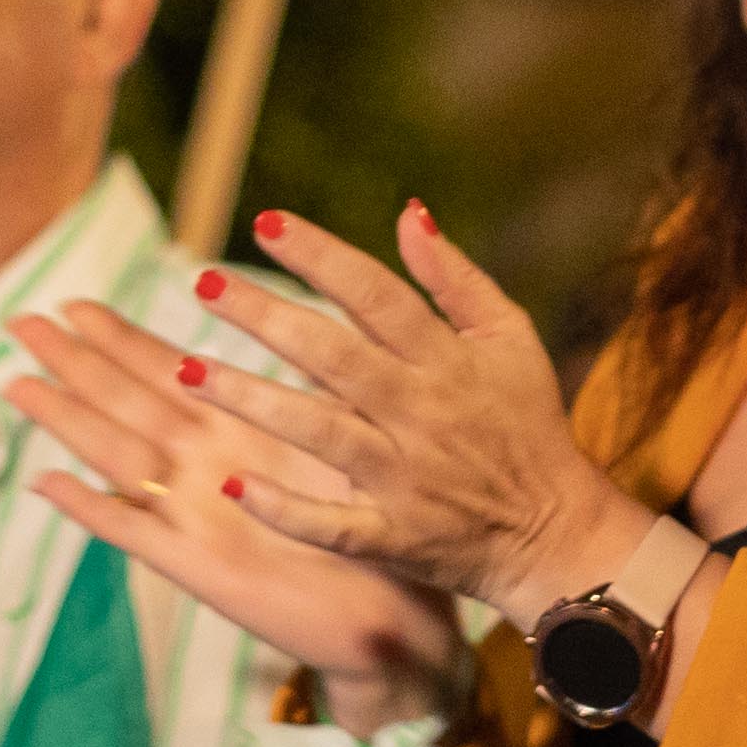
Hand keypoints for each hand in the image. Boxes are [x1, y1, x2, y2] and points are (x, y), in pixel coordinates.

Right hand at [10, 302, 464, 719]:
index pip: (166, 372)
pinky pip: (135, 533)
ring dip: (69, 420)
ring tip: (19, 382)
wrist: (395, 617)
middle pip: (127, 402)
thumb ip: (302, 394)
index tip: (76, 302)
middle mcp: (206, 469)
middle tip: (22, 322)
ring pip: (119, 455)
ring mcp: (196, 517)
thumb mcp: (338, 442)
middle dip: (76, 362)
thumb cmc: (376, 526)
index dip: (120, 338)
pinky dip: (93, 509)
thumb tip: (286, 325)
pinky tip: (48, 485)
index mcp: (239, 432)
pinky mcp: (201, 569)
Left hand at [180, 214, 657, 624]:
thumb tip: (408, 211)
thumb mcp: (509, 337)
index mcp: (446, 360)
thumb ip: (455, 277)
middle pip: (332, 356)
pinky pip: (334, 525)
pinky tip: (233, 486)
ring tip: (189, 369)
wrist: (557, 532)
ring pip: (319, 432)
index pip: (375, 295)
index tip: (266, 223)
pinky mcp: (395, 536)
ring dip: (252, 400)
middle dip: (266, 317)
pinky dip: (286, 510)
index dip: (321, 257)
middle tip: (203, 283)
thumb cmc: (526, 422)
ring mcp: (404, 478)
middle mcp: (419, 413)